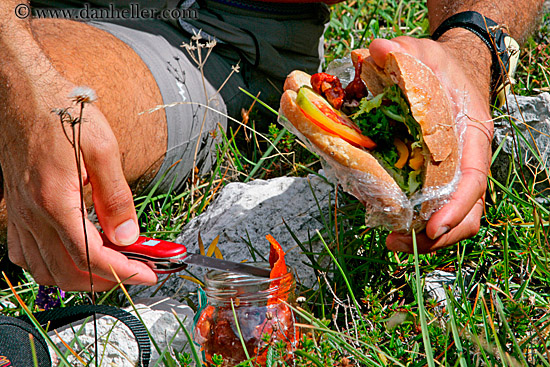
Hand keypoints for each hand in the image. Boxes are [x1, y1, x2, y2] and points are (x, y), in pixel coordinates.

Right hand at [1, 73, 156, 290]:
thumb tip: (128, 236)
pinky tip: (73, 253)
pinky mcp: (15, 211)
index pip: (90, 257)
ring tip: (110, 264)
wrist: (24, 95)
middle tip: (136, 269)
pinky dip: (52, 266)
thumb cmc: (64, 114)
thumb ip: (116, 198)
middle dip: (107, 279)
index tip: (148, 273)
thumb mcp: (103, 150)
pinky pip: (27, 256)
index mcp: (55, 200)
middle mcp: (32, 214)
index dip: (123, 272)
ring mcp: (19, 215)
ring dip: (80, 277)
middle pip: (68, 272)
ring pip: (45, 271)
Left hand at [368, 33, 492, 252]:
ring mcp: (450, 170)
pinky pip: (430, 205)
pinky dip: (413, 219)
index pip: (473, 179)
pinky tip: (389, 222)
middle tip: (400, 243)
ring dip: (424, 236)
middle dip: (438, 236)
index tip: (434, 228)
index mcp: (471, 136)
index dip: (457, 207)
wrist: (450, 71)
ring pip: (450, 214)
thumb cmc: (441, 67)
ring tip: (392, 242)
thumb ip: (403, 51)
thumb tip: (377, 50)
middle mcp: (464, 160)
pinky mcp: (431, 174)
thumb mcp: (424, 52)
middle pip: (466, 209)